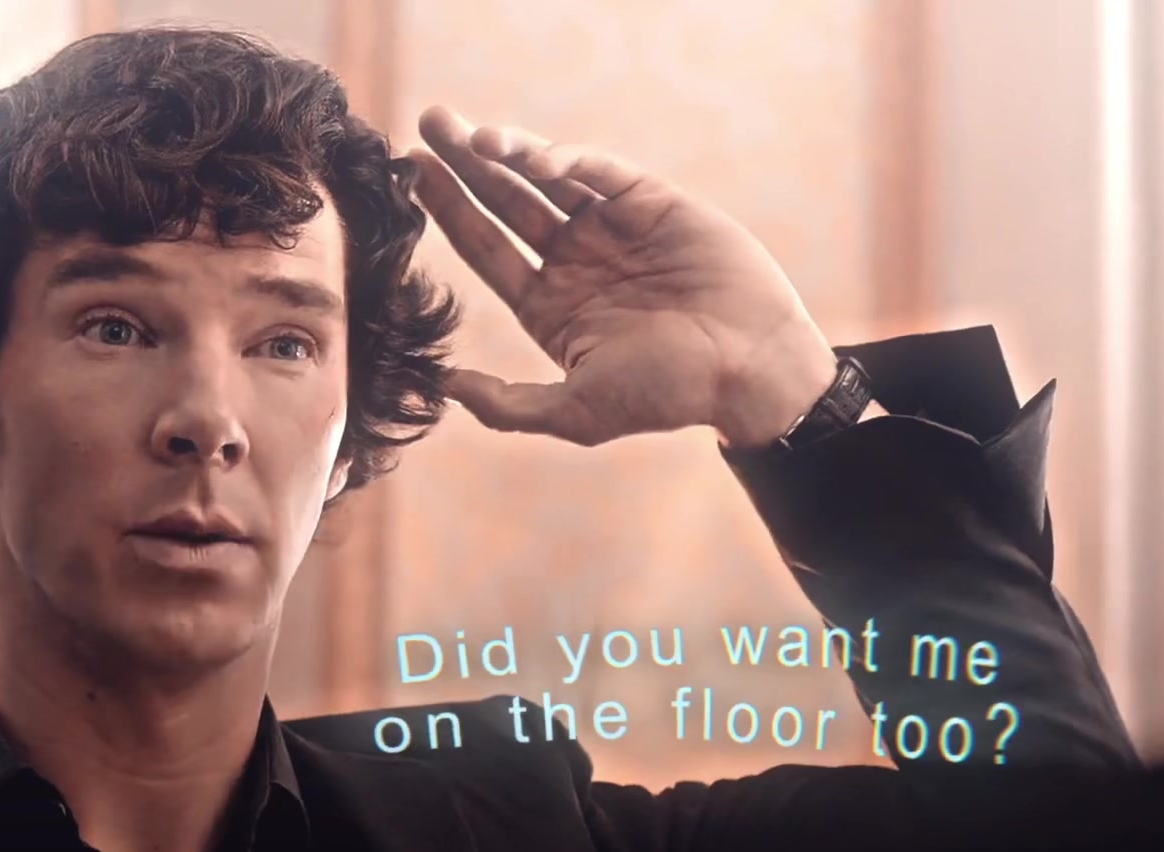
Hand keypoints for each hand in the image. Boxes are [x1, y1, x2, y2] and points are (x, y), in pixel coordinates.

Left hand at [409, 106, 836, 447]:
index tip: (413, 175)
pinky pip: (598, 170)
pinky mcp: (652, 202)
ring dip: (506, 152)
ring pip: (546, 179)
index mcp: (550, 306)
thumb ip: (507, 406)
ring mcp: (613, 229)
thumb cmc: (667, 395)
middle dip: (465, 166)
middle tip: (427, 127)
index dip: (449, 210)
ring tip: (467, 133)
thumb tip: (442, 384)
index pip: (487, 249)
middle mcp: (576, 262)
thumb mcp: (576, 412)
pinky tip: (528, 156)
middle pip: (506, 203)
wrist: (750, 367)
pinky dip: (563, 159)